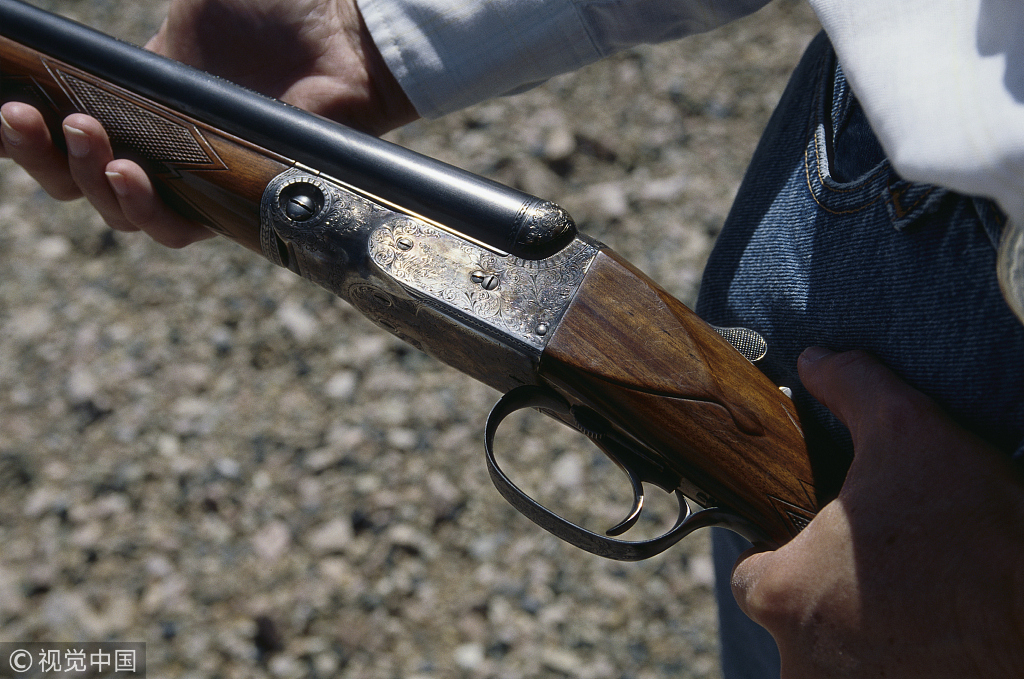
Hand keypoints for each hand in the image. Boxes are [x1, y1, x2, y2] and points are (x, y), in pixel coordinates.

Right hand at [0, 0, 415, 247]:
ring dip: (85, 178)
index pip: (68, 129)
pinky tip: (128, 172)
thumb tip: (68, 27)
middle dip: (38, 154)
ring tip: (80, 135)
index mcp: (141, 103)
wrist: (343, 33)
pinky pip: (180, 224)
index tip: (2, 105)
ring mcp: (199, 178)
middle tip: (24, 117)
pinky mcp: (236, 201)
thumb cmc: (275, 10)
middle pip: (79, 177)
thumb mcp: (191, 4)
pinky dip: (144, 207)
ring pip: (120, 208)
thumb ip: (148, 26)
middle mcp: (164, 147)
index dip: (26, 130)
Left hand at [731, 348, 1023, 677]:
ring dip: (867, 641)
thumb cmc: (982, 537)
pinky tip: (935, 643)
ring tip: (919, 611)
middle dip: (834, 602)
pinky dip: (898, 668)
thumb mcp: (914, 435)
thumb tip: (816, 360)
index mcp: (781, 595)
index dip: (788, 558)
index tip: (828, 553)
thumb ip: (853, 388)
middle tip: (889, 579)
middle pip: (796, 624)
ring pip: (832, 664)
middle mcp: (798, 665)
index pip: (752, 578)